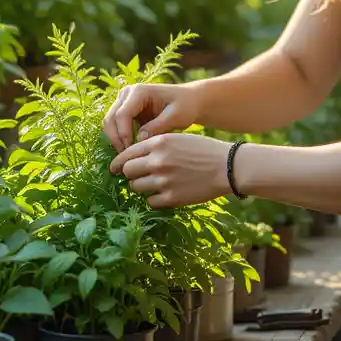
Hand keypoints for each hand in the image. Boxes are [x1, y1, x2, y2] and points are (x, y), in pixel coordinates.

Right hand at [103, 83, 201, 152]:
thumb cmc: (185, 106)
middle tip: (127, 157)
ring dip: (116, 140)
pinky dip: (119, 139)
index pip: (122, 114)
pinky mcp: (125, 111)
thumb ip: (157, 127)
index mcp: (139, 91)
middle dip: (116, 139)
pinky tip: (129, 151)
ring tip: (128, 156)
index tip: (132, 151)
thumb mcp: (176, 116)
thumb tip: (139, 139)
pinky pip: (115, 127)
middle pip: (111, 118)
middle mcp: (127, 94)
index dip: (124, 134)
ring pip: (109, 123)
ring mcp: (124, 102)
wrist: (189, 101)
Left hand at [109, 133, 231, 207]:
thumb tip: (132, 157)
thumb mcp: (177, 138)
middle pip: (127, 171)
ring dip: (141, 186)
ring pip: (136, 187)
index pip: (126, 153)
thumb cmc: (203, 150)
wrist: (226, 167)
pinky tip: (165, 192)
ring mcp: (163, 181)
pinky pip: (150, 201)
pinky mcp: (171, 198)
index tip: (114, 168)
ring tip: (154, 183)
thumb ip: (154, 145)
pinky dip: (154, 198)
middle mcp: (157, 161)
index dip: (118, 162)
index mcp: (158, 143)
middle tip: (137, 176)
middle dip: (129, 174)